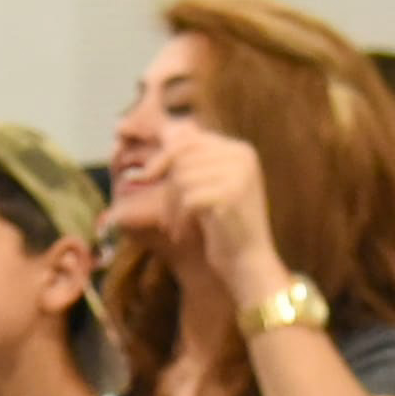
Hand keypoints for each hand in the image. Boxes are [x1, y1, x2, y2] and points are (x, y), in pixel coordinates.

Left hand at [153, 124, 284, 304]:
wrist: (248, 265)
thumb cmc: (224, 229)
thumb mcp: (208, 188)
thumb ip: (192, 161)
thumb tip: (166, 130)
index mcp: (241, 151)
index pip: (191, 140)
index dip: (164, 156)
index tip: (146, 176)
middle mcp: (243, 157)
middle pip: (183, 156)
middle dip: (166, 186)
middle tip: (166, 215)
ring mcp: (239, 174)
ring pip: (182, 177)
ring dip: (171, 206)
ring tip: (175, 226)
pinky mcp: (231, 195)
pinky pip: (187, 198)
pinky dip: (178, 218)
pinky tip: (182, 234)